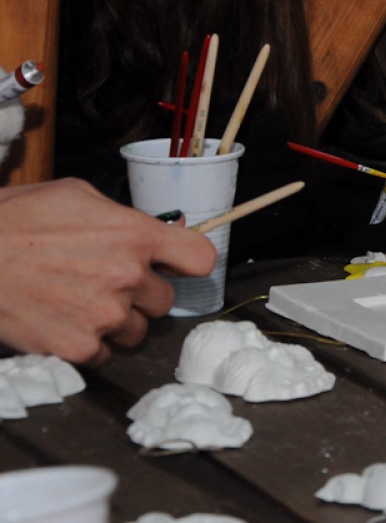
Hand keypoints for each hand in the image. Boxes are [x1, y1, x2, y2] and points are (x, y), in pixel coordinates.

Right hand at [0, 179, 215, 364]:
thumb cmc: (15, 219)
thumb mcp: (76, 196)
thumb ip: (121, 217)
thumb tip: (150, 231)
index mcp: (135, 236)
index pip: (199, 258)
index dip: (187, 264)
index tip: (174, 266)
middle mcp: (128, 277)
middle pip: (165, 301)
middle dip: (141, 294)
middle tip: (106, 285)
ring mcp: (104, 315)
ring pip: (136, 331)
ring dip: (117, 322)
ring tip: (80, 304)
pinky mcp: (77, 347)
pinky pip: (104, 355)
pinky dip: (88, 345)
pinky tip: (63, 324)